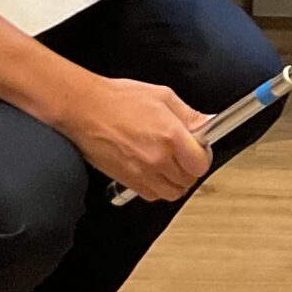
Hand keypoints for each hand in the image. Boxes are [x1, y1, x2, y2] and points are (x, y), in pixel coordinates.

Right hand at [64, 76, 211, 204]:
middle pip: (189, 180)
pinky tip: (152, 170)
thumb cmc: (118, 99)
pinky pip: (152, 195)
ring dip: (174, 181)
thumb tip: (207, 125)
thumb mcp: (162, 96)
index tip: (198, 150)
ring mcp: (142, 173)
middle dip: (189, 168)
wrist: (85, 109)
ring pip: (172, 192)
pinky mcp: (126, 181)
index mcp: (171, 136)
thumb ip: (189, 115)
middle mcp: (158, 158)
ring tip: (168, 165)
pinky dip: (156, 187)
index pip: (201, 165)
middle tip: (183, 155)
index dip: (202, 157)